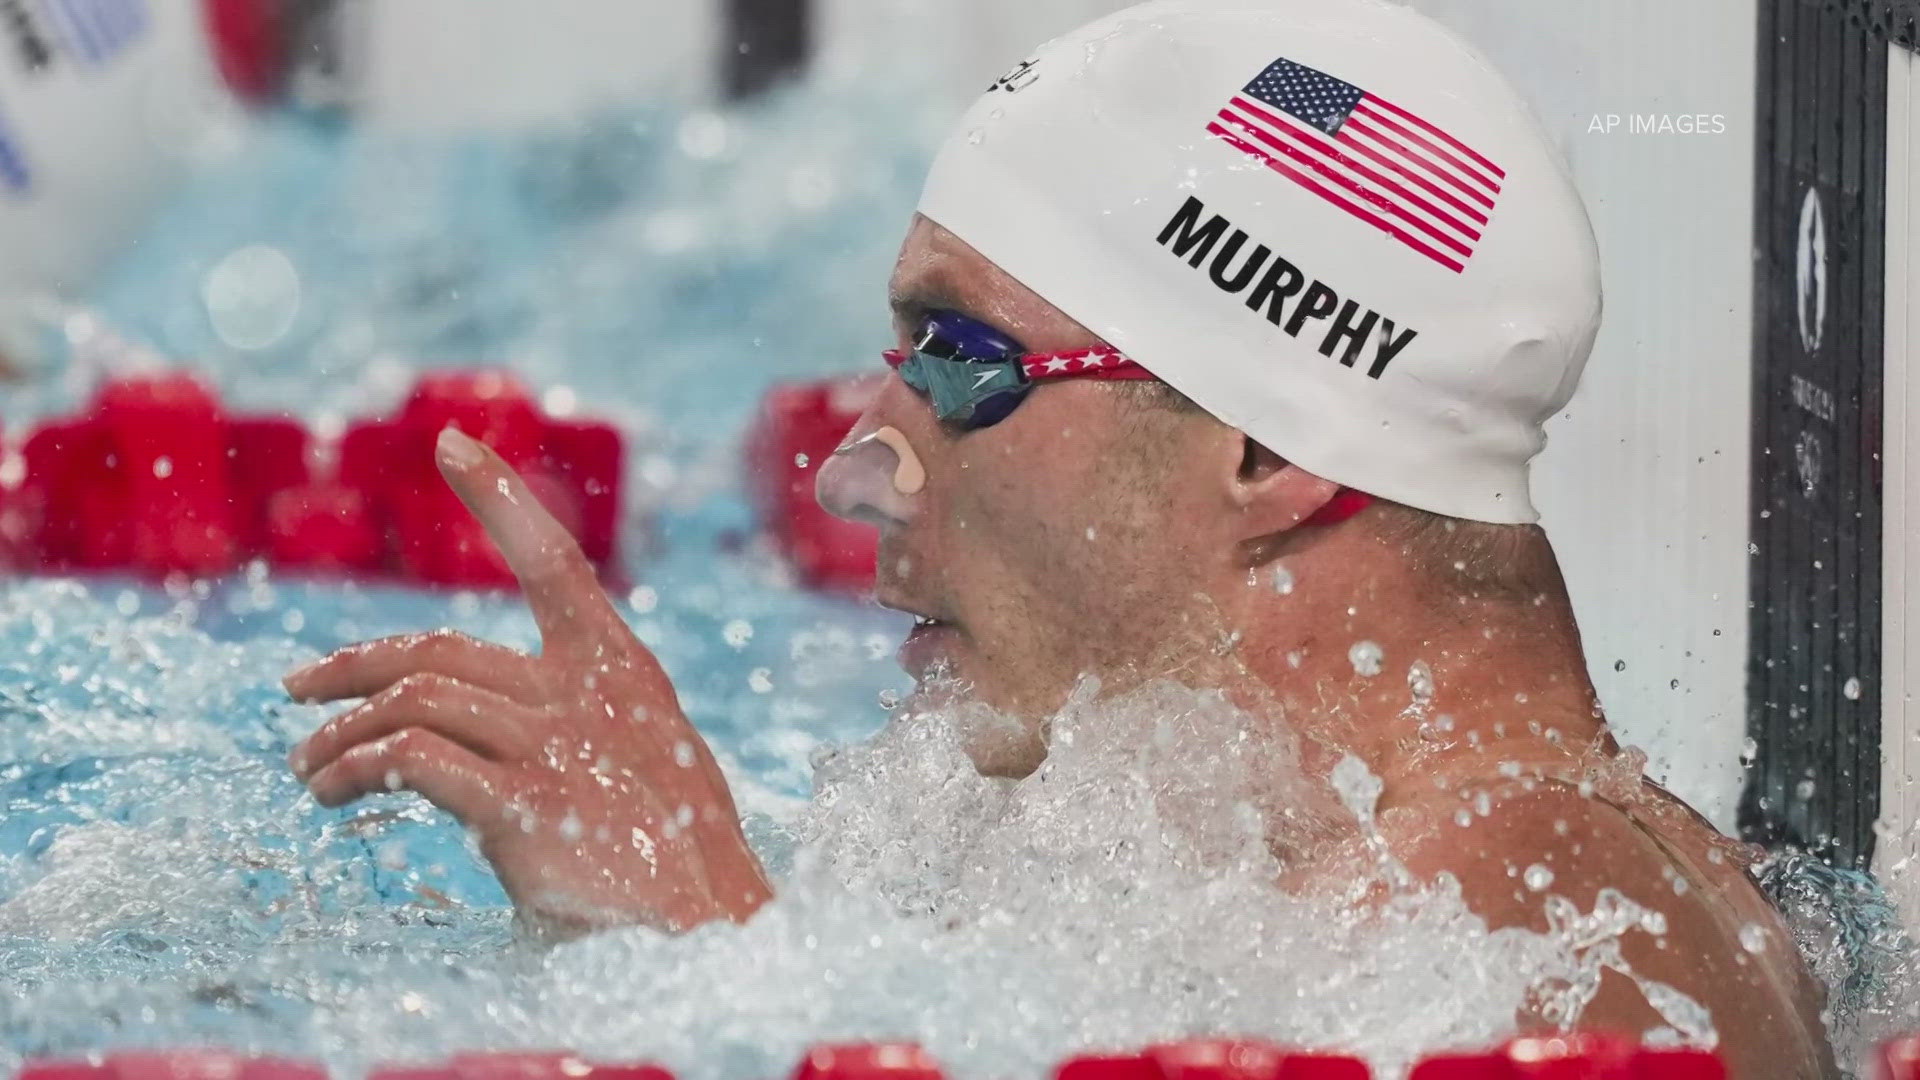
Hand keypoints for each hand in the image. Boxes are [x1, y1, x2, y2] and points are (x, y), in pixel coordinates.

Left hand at [284, 427, 772, 934]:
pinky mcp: (522, 803)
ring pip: (412, 703)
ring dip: (341, 735)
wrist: (707, 924)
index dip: (502, 498)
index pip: (554, 561)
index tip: (454, 445)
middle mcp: (583, 693)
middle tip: (298, 690)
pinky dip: (358, 768)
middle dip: (352, 665)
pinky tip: (334, 794)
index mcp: (619, 671)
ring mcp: (554, 744)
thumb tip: (494, 734)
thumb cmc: (679, 856)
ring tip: (309, 771)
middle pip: (438, 649)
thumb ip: (582, 729)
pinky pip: (411, 762)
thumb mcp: (648, 764)